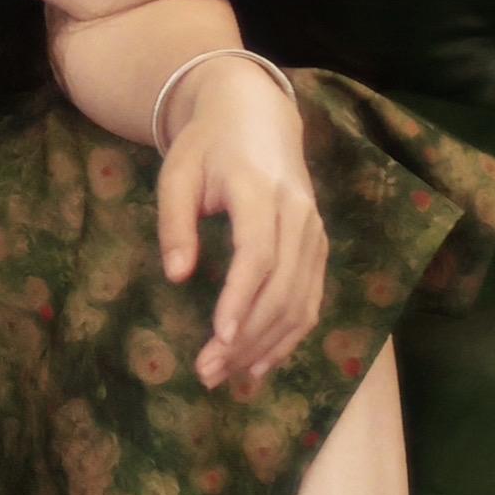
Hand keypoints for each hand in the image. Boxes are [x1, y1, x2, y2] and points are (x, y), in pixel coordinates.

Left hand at [156, 55, 328, 394]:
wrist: (257, 116)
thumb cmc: (207, 146)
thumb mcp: (176, 173)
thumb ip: (174, 223)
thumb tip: (178, 276)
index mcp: (261, 190)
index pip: (259, 254)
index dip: (241, 299)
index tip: (218, 338)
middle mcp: (298, 214)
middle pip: (282, 287)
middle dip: (248, 336)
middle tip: (208, 373)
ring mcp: (315, 232)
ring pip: (302, 300)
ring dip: (267, 345)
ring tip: (229, 377)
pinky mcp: (319, 247)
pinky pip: (311, 299)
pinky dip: (289, 337)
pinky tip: (261, 364)